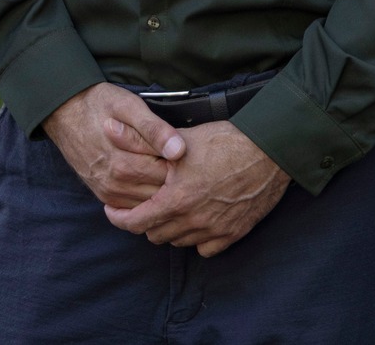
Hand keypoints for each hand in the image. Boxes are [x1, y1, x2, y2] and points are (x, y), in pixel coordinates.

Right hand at [42, 82, 186, 208]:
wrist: (63, 111)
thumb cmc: (98, 104)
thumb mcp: (127, 106)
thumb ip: (154, 129)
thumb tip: (179, 151)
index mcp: (124, 163)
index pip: (169, 176)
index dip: (183, 165)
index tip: (187, 151)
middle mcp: (115, 184)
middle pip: (161, 192)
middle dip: (175, 180)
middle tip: (182, 162)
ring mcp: (108, 192)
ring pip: (149, 203)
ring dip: (162, 191)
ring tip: (168, 170)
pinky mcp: (103, 194)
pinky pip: (133, 207)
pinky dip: (147, 199)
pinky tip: (152, 182)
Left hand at [104, 120, 290, 254]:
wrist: (268, 151)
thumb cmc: (222, 141)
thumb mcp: (176, 140)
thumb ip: (138, 141)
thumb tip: (106, 126)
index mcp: (176, 200)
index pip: (135, 222)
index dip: (118, 217)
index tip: (112, 210)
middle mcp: (194, 221)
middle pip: (155, 235)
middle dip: (145, 221)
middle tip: (144, 204)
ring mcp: (216, 230)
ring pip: (179, 242)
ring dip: (170, 229)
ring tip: (168, 210)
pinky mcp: (234, 233)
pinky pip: (205, 248)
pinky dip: (196, 238)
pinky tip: (194, 220)